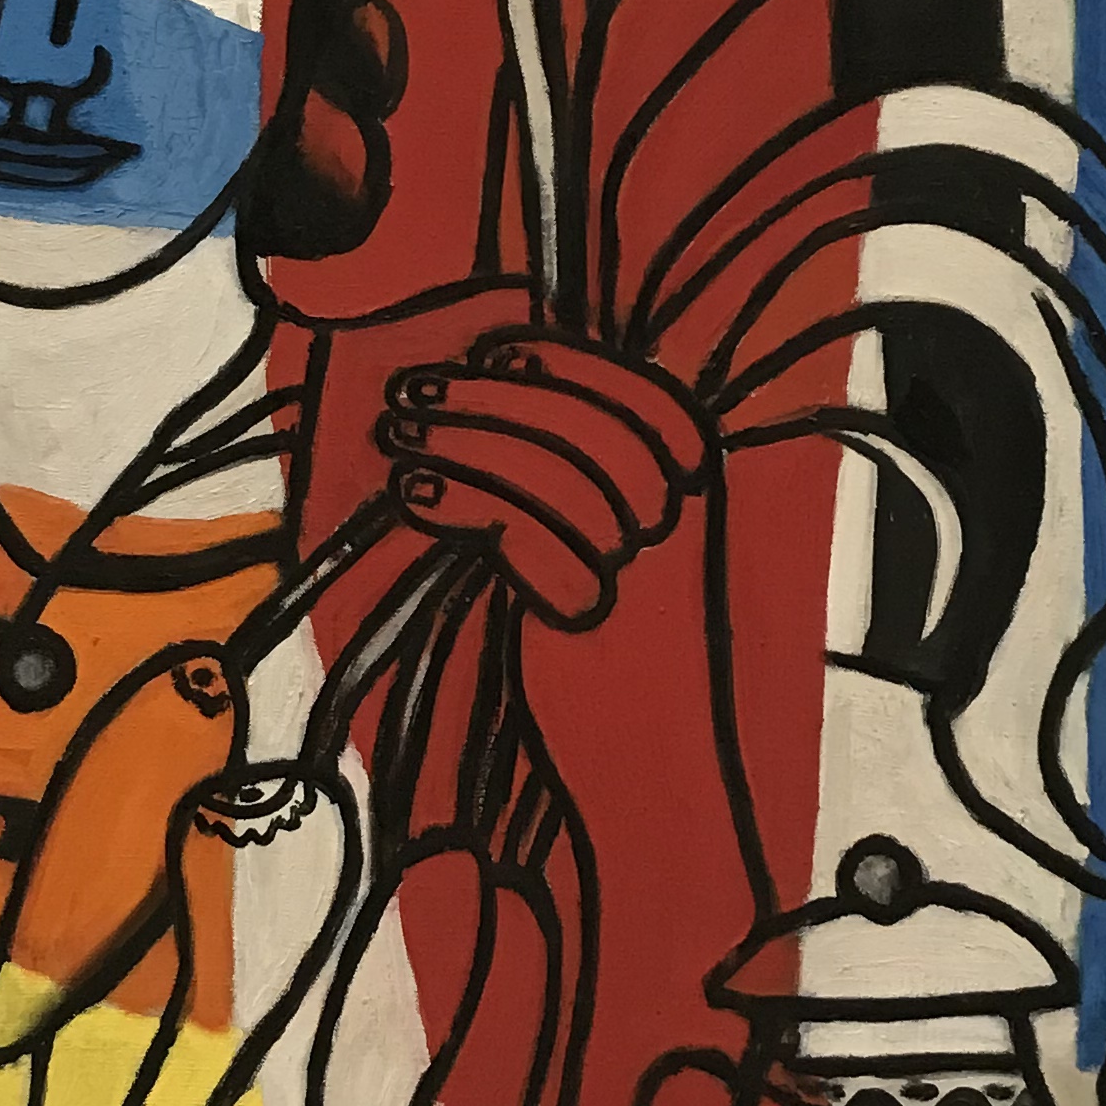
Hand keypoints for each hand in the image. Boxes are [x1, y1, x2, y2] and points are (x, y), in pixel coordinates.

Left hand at [376, 327, 709, 630]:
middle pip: (581, 425)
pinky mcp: (592, 617)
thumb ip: (595, 466)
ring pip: (543, 473)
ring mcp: (642, 568)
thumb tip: (514, 379)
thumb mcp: (635, 538)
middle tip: (412, 388)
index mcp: (705, 482)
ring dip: (460, 440)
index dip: (560, 362)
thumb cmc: (629, 635)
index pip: (635, 392)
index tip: (492, 350)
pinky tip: (416, 492)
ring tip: (399, 435)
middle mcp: (684, 517)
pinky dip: (460, 501)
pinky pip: (516, 532)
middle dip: (488, 396)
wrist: (654, 755)